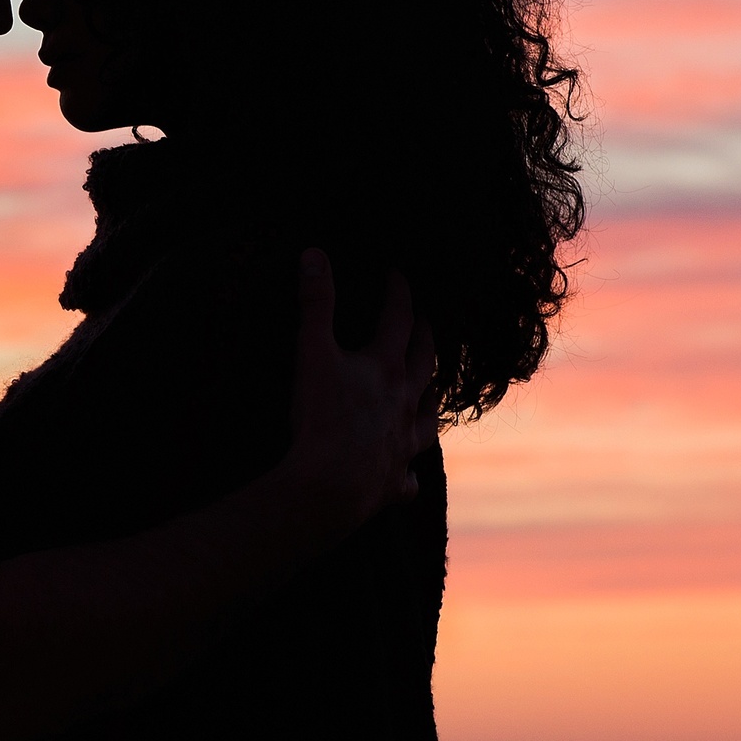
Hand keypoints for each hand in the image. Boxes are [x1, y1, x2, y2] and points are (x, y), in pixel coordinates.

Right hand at [282, 249, 438, 531]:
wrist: (331, 487)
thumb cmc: (321, 418)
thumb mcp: (311, 353)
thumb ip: (315, 303)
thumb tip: (315, 253)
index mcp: (387, 367)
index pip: (398, 317)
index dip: (397, 291)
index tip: (395, 272)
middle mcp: (406, 402)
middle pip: (424, 362)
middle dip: (424, 336)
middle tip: (422, 320)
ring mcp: (404, 442)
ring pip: (428, 416)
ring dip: (430, 400)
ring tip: (429, 392)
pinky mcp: (393, 481)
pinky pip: (406, 476)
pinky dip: (406, 470)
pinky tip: (405, 471)